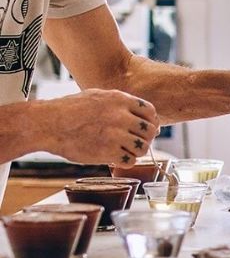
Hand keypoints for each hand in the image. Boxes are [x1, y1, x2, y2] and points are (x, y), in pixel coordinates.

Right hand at [41, 88, 158, 166]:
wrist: (48, 124)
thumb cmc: (69, 109)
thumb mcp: (98, 96)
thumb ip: (120, 103)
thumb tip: (139, 113)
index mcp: (120, 100)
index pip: (150, 112)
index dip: (152, 122)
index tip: (148, 128)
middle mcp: (121, 116)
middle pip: (150, 131)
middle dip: (146, 138)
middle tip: (138, 142)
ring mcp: (115, 134)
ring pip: (143, 147)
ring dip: (137, 151)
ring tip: (127, 151)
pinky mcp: (107, 151)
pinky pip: (130, 160)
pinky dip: (126, 161)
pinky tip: (118, 158)